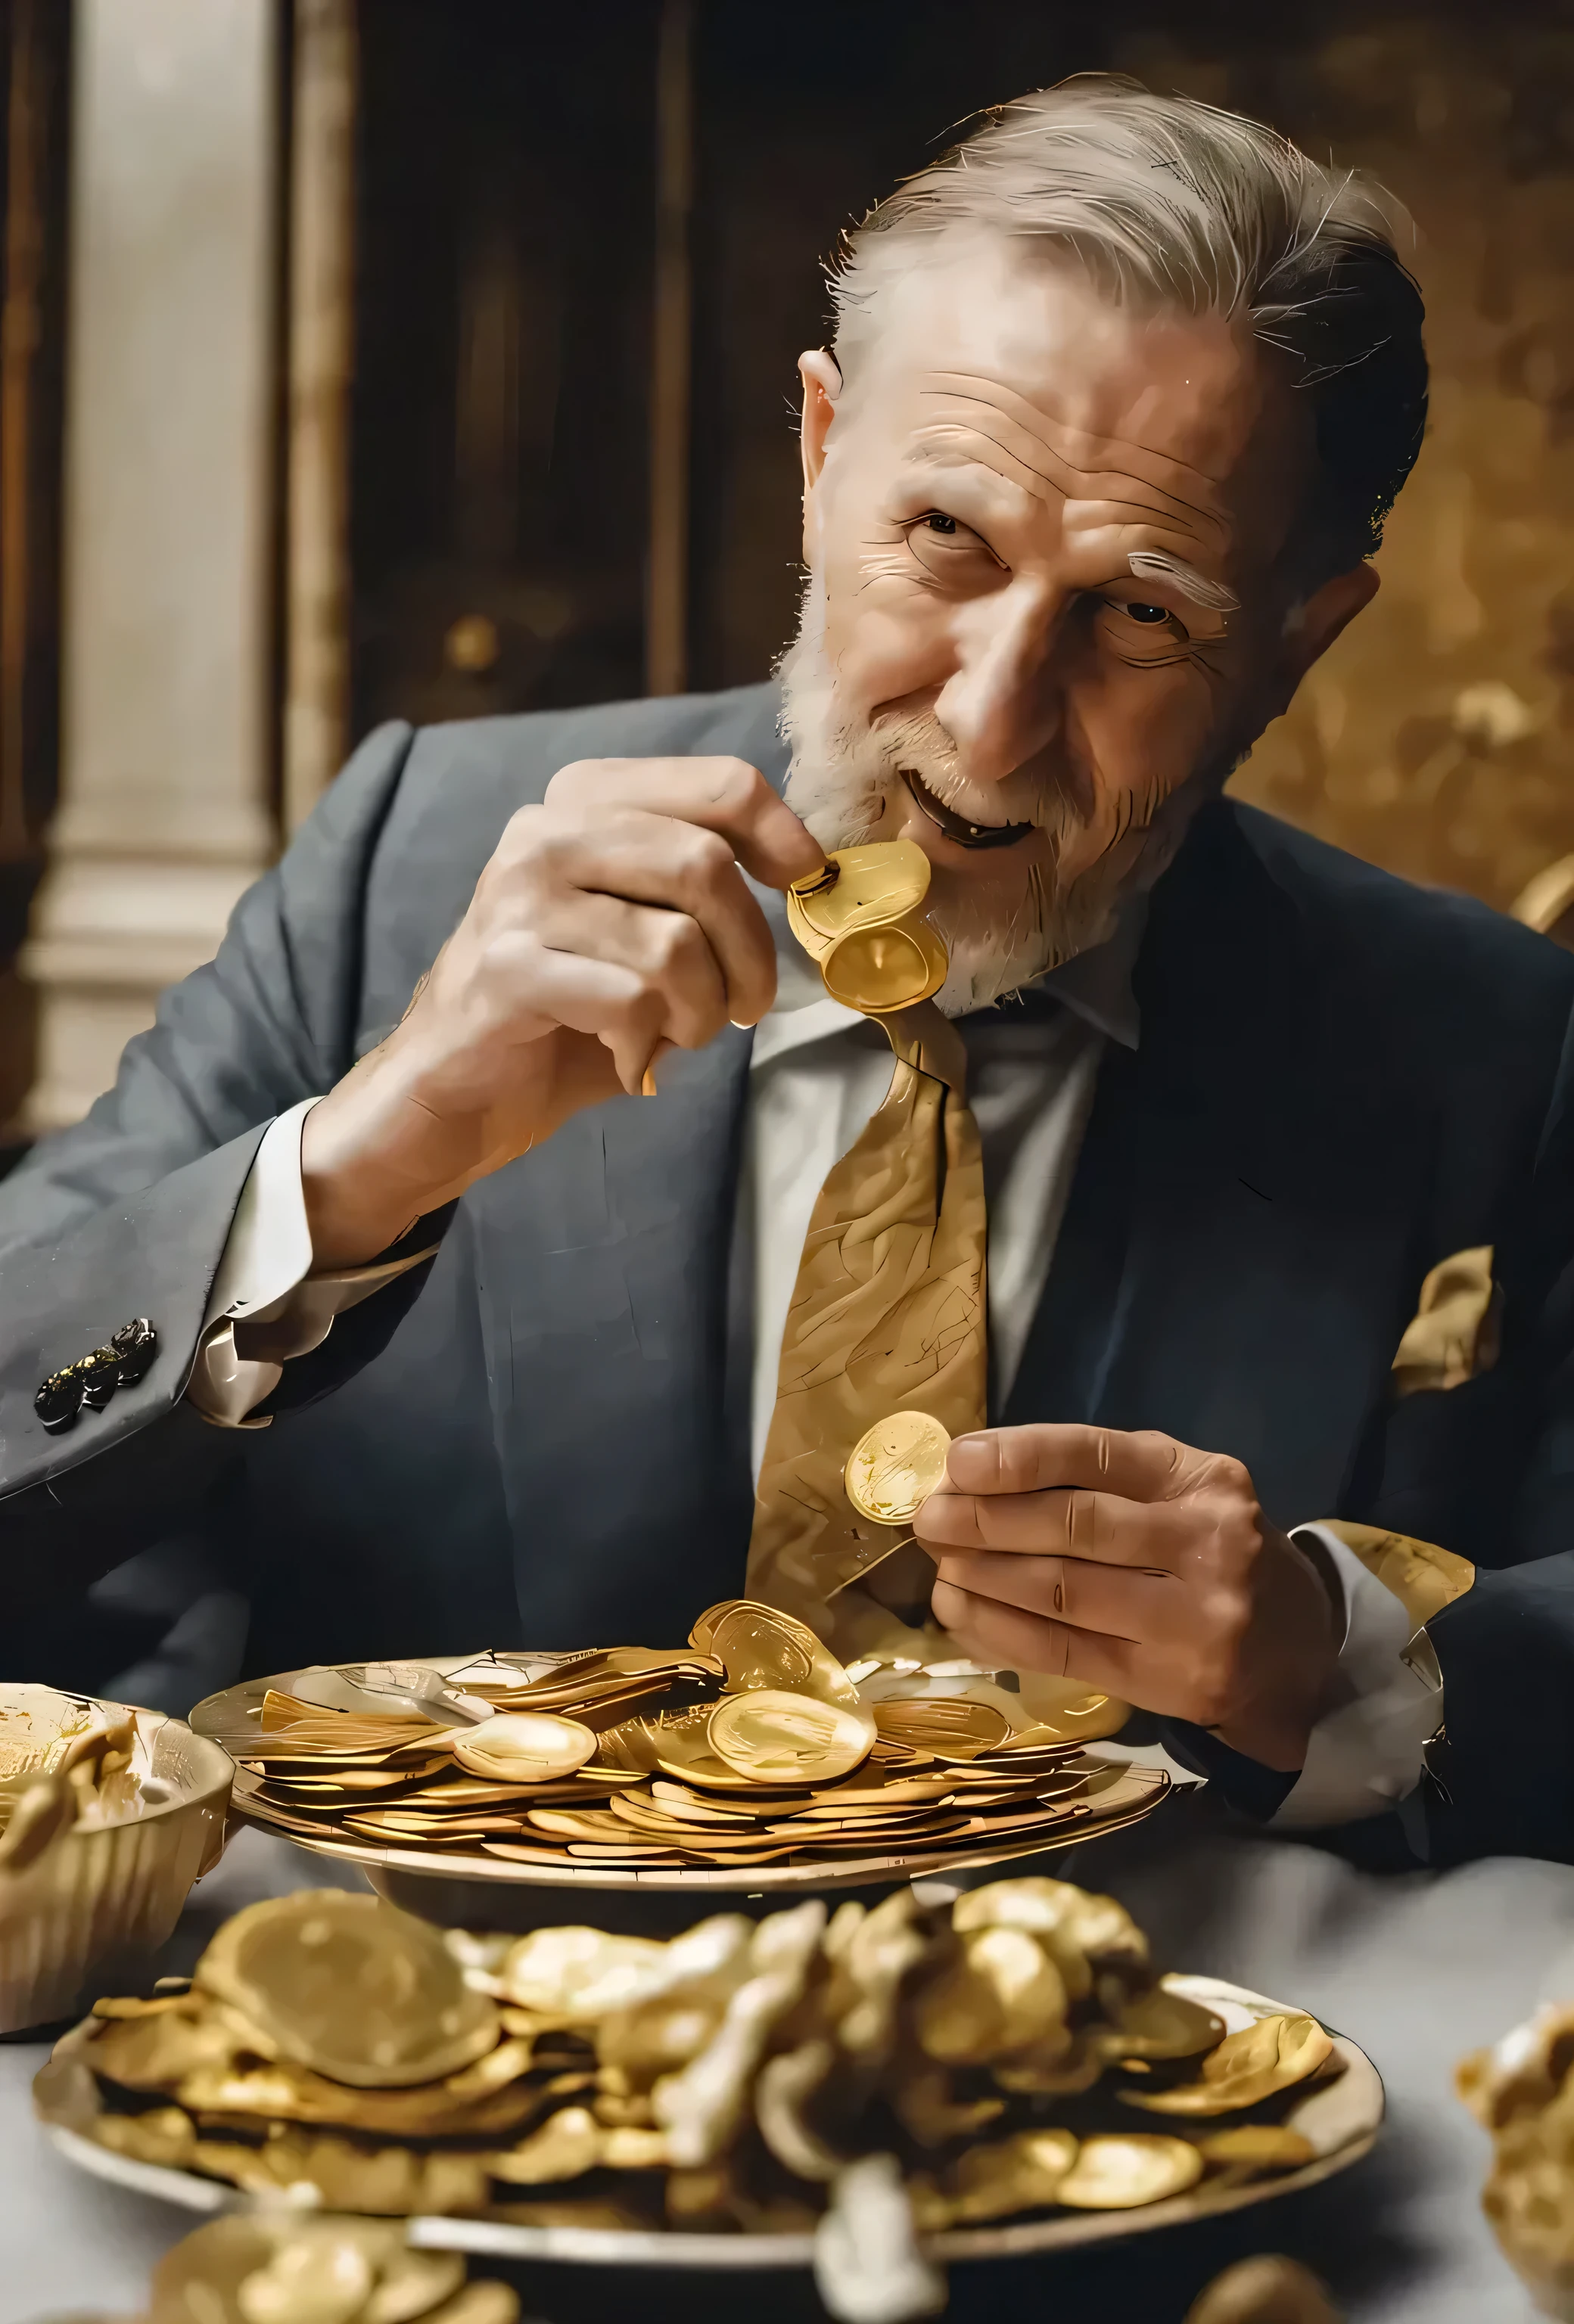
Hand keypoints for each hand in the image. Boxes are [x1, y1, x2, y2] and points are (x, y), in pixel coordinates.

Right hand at [301, 756, 822, 1266]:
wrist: (454, 1092)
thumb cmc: (566, 1010)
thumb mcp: (638, 926)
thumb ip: (699, 885)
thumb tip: (807, 871)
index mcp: (584, 801)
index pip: (719, 785)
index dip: (783, 836)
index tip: (805, 886)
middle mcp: (545, 832)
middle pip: (703, 863)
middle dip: (749, 952)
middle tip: (744, 1007)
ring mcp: (518, 898)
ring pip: (673, 942)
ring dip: (699, 1011)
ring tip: (674, 1035)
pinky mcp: (505, 969)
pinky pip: (630, 999)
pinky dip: (647, 1042)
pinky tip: (624, 1054)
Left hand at [915, 1424, 1340, 1771]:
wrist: (1296, 1652)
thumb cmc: (1213, 1552)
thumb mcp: (1179, 1493)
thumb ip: (1097, 1479)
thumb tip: (975, 1474)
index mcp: (1203, 1480)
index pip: (1098, 1456)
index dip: (1021, 1457)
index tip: (958, 1462)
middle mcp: (1207, 1542)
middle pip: (1074, 1527)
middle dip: (986, 1521)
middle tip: (930, 1519)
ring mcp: (1195, 1619)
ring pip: (1062, 1594)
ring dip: (984, 1578)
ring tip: (939, 1565)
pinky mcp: (1172, 1682)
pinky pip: (1065, 1653)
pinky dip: (1000, 1632)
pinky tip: (960, 1613)